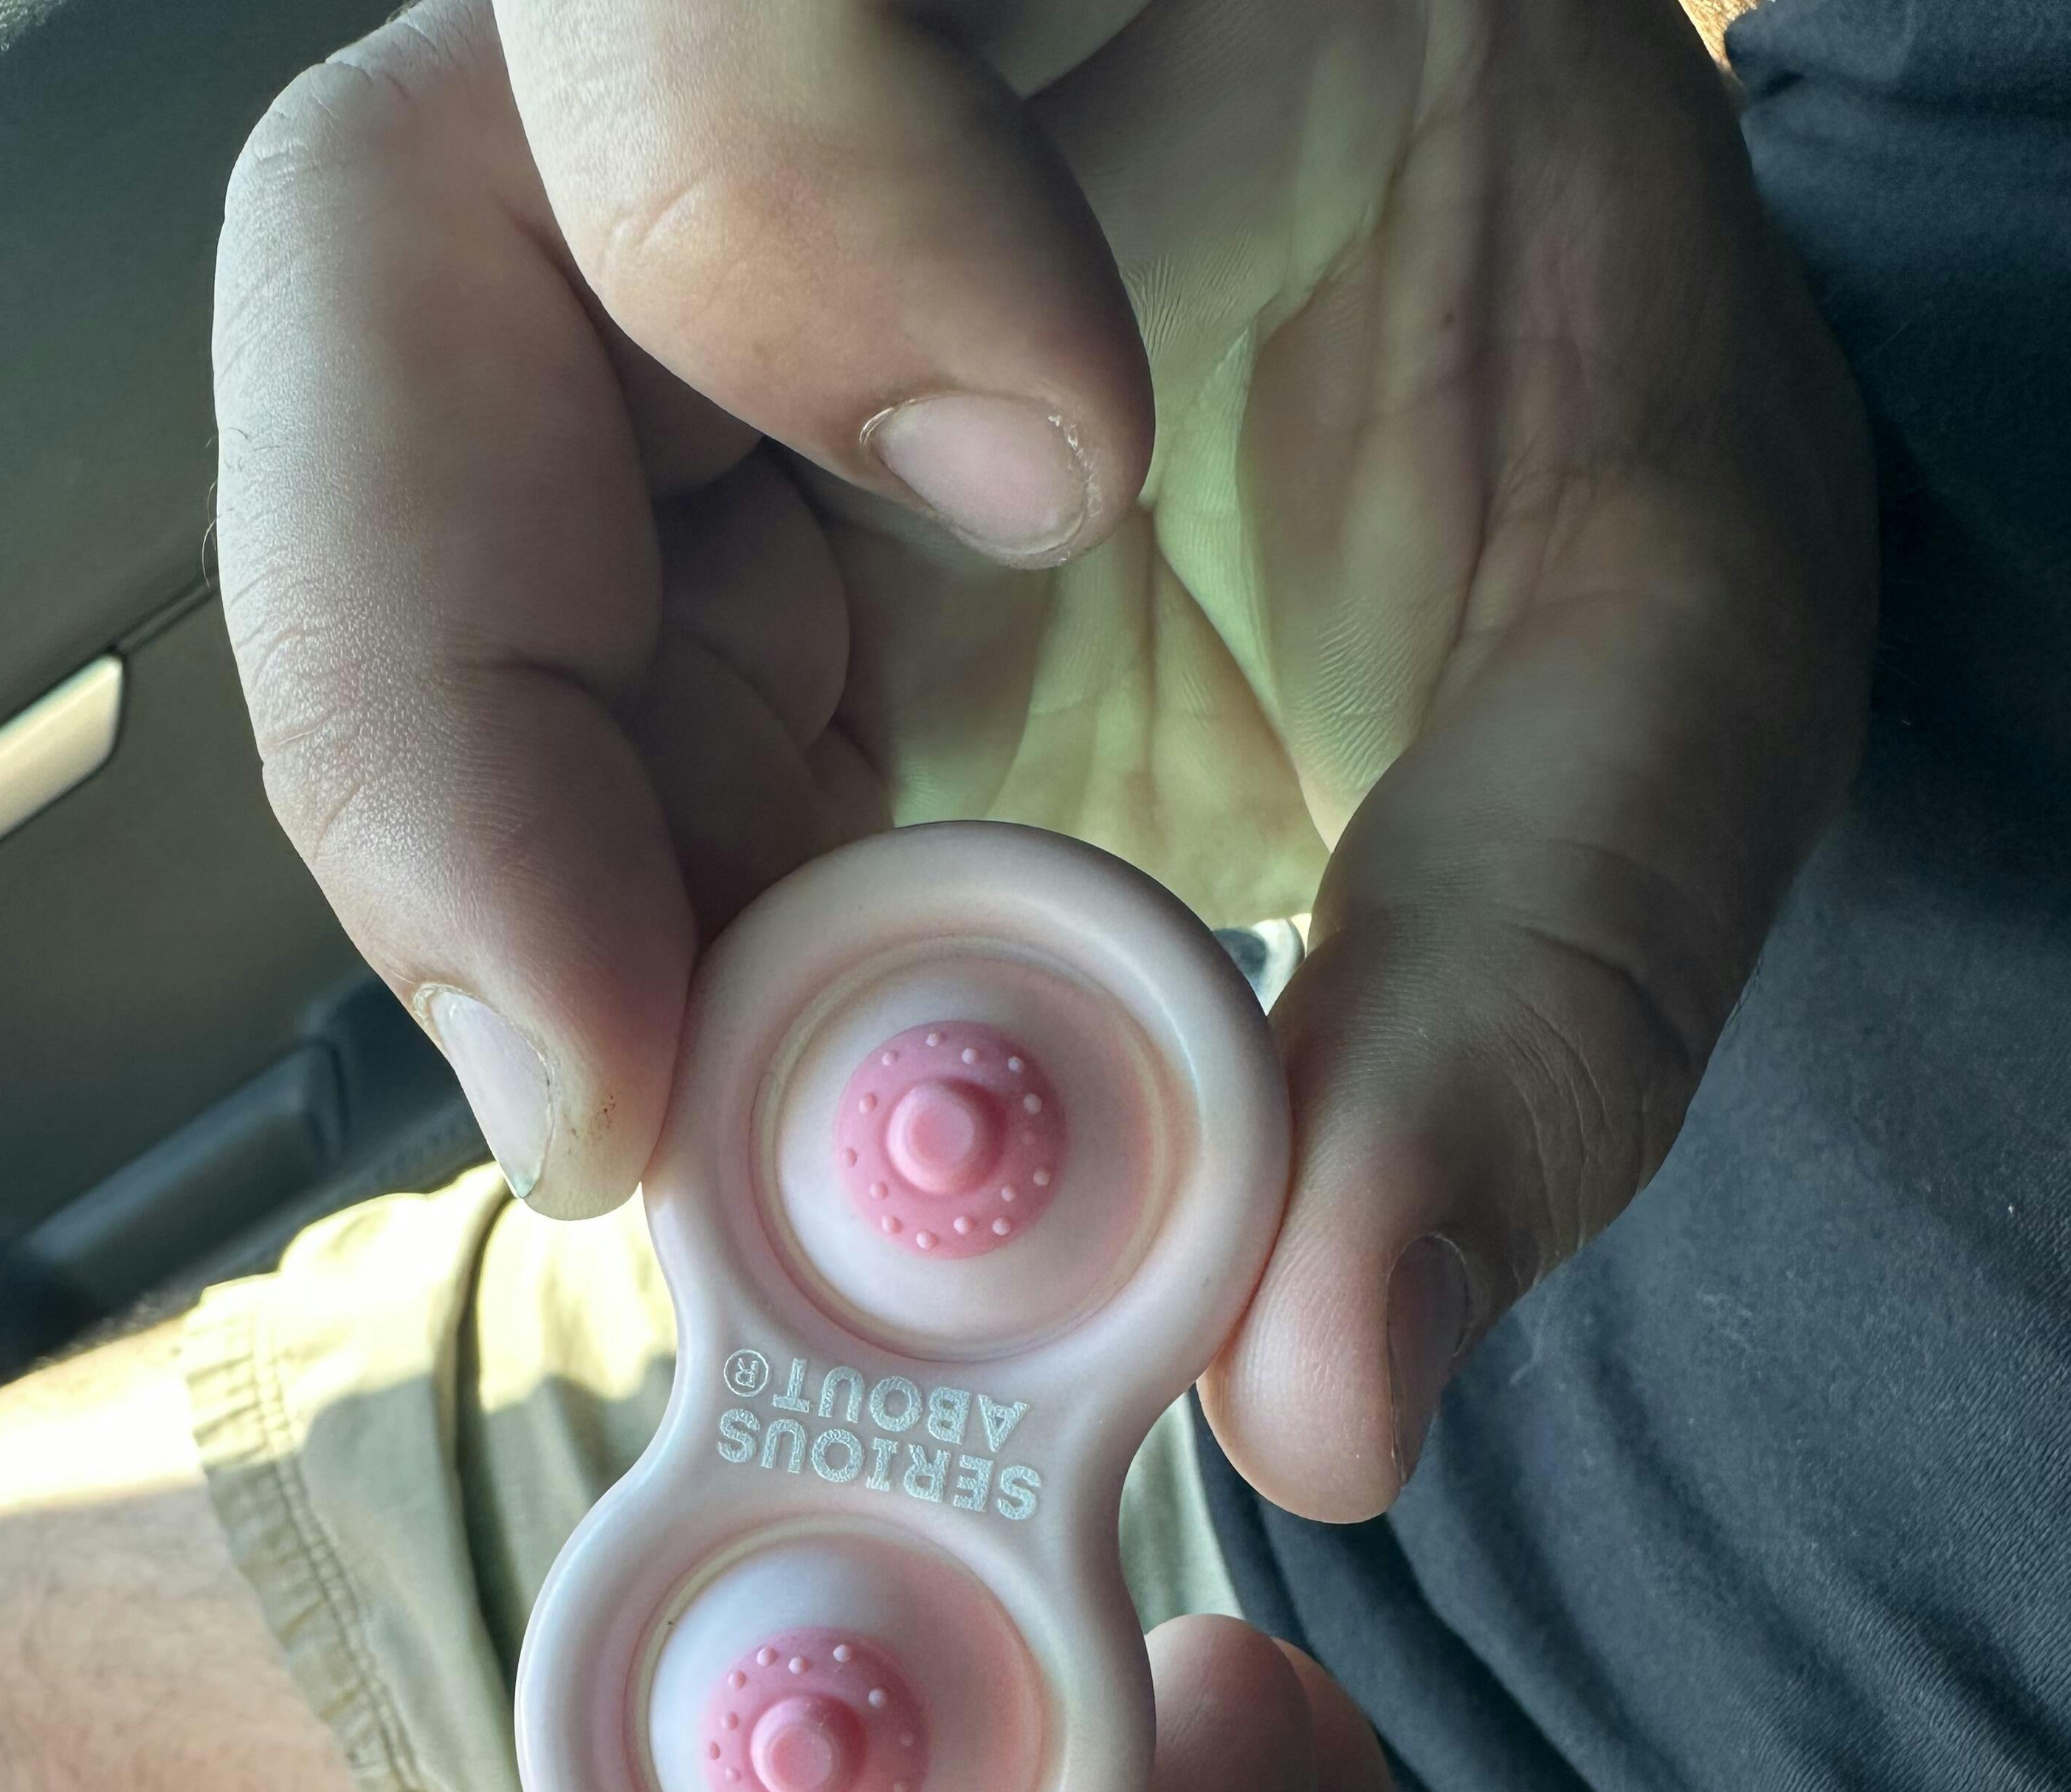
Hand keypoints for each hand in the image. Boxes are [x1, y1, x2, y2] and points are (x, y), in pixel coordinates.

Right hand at [213, 0, 1871, 1517]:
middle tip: (634, 1115)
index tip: (1025, 508)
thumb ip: (1537, 974)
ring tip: (753, 1157)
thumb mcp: (1675, 656)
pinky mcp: (625, 555)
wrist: (1520, 421)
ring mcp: (639, 335)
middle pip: (400, 296)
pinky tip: (781, 1101)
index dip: (764, 201)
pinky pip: (504, 765)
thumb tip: (1320, 1384)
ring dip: (539, 911)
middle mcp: (752, 104)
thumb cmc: (1595, 414)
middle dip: (477, 726)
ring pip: (395, 567)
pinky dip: (618, 977)